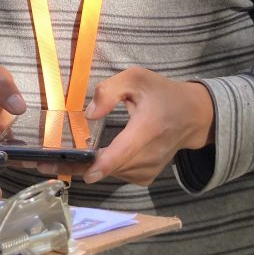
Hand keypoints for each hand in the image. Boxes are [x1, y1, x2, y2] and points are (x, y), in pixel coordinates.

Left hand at [81, 67, 213, 186]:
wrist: (192, 115)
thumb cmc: (161, 93)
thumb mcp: (135, 78)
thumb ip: (109, 91)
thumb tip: (90, 115)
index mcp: (147, 126)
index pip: (127, 149)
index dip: (107, 163)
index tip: (89, 175)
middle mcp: (152, 152)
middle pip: (113, 164)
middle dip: (85, 162)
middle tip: (61, 158)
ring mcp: (151, 167)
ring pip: (114, 171)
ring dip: (99, 162)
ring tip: (94, 147)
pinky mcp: (148, 176)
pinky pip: (120, 175)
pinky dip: (110, 166)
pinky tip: (113, 151)